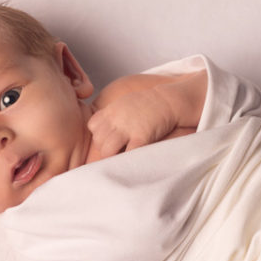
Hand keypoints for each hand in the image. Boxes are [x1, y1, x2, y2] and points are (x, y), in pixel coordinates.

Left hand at [86, 70, 205, 159]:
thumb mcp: (124, 102)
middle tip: (117, 151)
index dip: (100, 135)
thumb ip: (112, 114)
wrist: (168, 101)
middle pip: (98, 141)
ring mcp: (128, 129)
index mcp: (111, 111)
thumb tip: (102, 126)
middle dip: (105, 148)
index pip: (93, 127)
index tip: (109, 139)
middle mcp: (116, 120)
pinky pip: (127, 153)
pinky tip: (132, 159)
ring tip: (122, 158)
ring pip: (107, 150)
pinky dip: (128, 159)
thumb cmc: (148, 103)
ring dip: (113, 157)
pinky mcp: (141, 137)